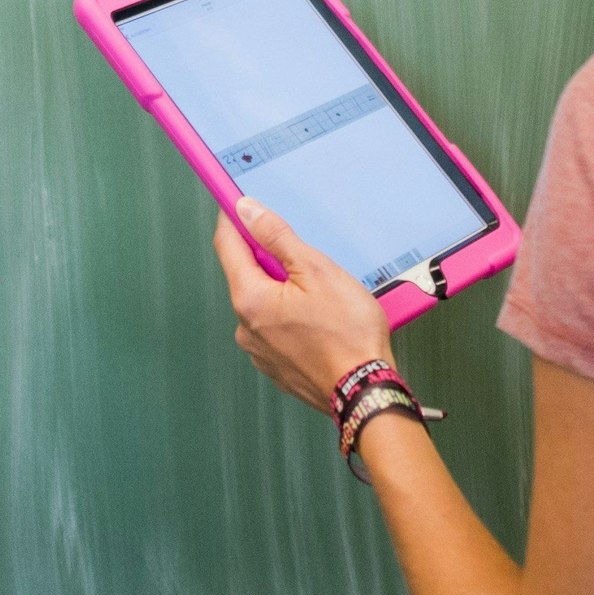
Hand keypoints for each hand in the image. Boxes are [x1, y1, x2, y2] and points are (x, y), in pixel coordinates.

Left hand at [211, 197, 394, 410]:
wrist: (364, 391)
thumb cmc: (348, 334)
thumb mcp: (317, 270)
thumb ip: (277, 237)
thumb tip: (247, 211)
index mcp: (250, 299)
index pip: (228, 245)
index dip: (233, 219)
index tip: (239, 203)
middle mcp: (246, 327)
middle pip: (249, 274)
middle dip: (272, 259)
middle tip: (307, 258)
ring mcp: (260, 351)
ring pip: (265, 303)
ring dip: (286, 291)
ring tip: (324, 297)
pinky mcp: (276, 366)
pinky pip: (277, 328)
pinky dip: (293, 317)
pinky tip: (322, 320)